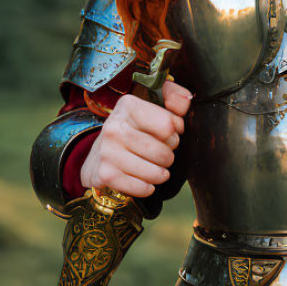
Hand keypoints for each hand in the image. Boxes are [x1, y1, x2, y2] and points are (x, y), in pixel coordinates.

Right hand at [79, 80, 192, 196]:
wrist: (100, 153)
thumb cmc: (136, 130)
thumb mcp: (155, 106)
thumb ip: (175, 97)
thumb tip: (186, 99)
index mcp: (128, 105)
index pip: (169, 126)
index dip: (175, 134)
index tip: (168, 135)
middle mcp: (114, 127)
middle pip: (163, 152)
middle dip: (168, 156)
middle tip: (162, 154)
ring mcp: (107, 151)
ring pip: (155, 172)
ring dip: (161, 174)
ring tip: (155, 168)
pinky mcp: (105, 174)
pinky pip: (141, 188)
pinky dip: (148, 188)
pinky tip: (145, 181)